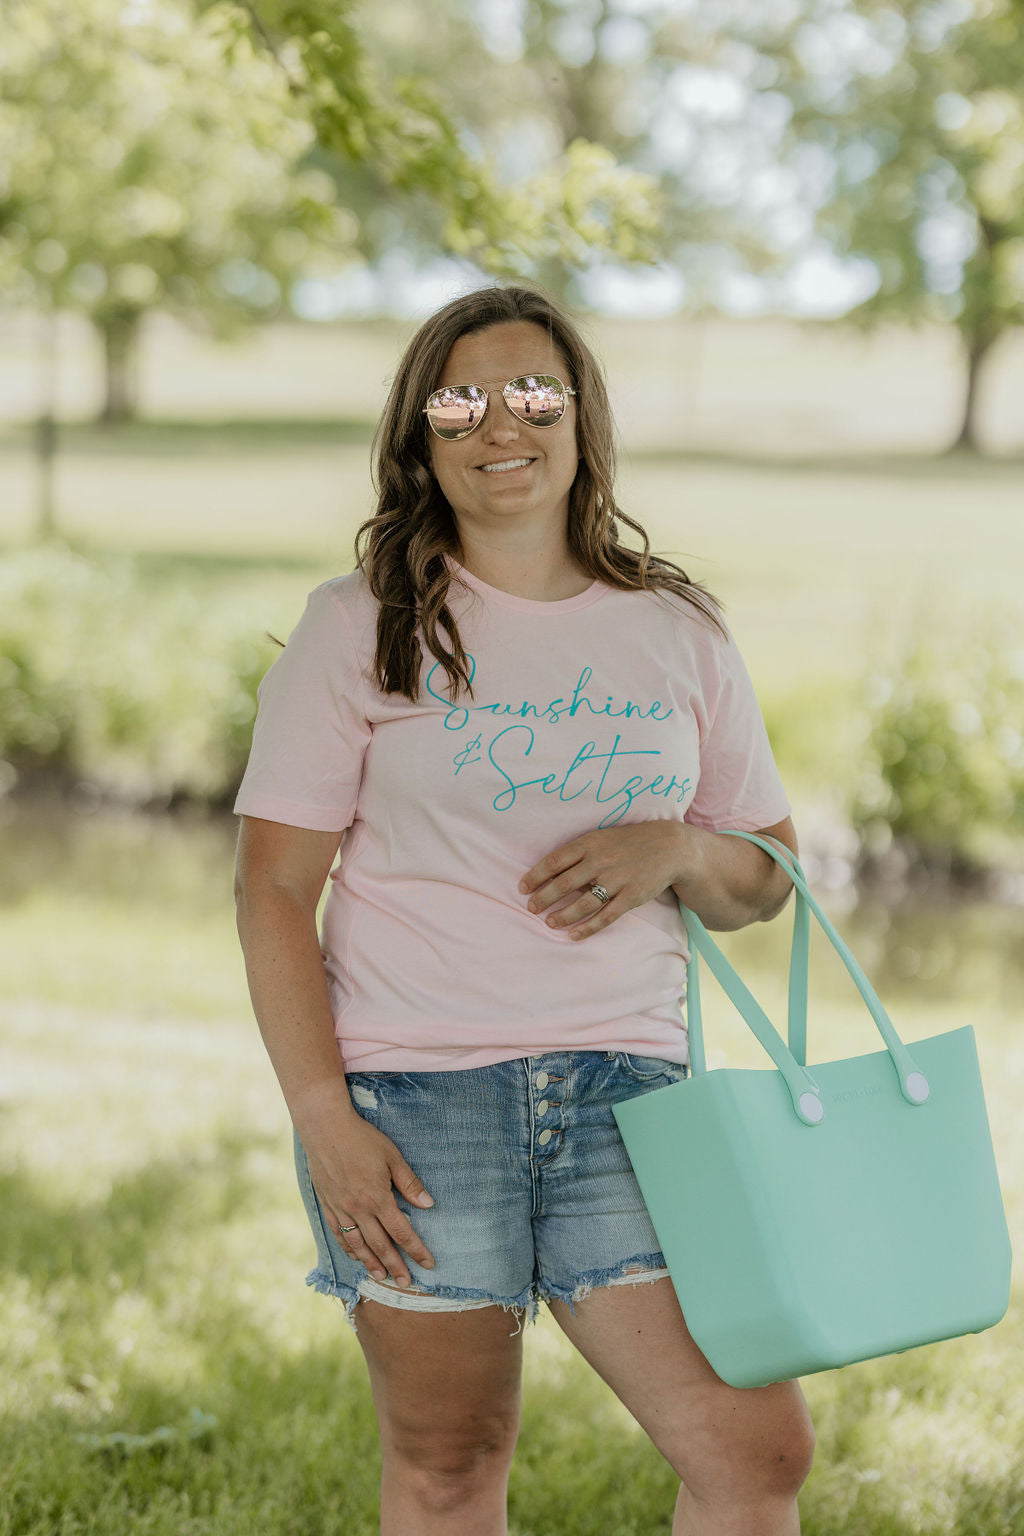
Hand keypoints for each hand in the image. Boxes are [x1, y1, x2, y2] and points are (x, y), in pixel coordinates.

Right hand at [302, 1113, 435, 1287]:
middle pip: (380, 1245)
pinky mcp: (327, 1204)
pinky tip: (356, 1256)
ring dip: (371, 1263)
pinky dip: (349, 1248)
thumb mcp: (392, 1157)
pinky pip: (339, 1233)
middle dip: (395, 1266)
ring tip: (382, 1277)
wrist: (325, 1128)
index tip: (428, 1264)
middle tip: (406, 1284)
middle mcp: (358, 1209)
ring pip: (358, 1244)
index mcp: (377, 1198)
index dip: (416, 1250)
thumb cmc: (362, 1139)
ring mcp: (340, 1208)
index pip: (402, 1232)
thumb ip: (409, 1183)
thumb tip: (428, 1204)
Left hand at [519, 822, 692, 941]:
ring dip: (562, 915)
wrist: (669, 847)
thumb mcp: (601, 838)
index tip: (523, 888)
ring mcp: (617, 880)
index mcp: (590, 843)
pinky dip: (587, 928)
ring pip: (583, 904)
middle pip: (564, 884)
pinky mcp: (631, 897)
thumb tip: (550, 870)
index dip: (535, 876)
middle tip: (531, 908)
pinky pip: (605, 917)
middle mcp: (601, 861)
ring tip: (549, 922)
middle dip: (544, 898)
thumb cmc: (628, 842)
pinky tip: (573, 935)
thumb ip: (578, 852)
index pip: (555, 861)